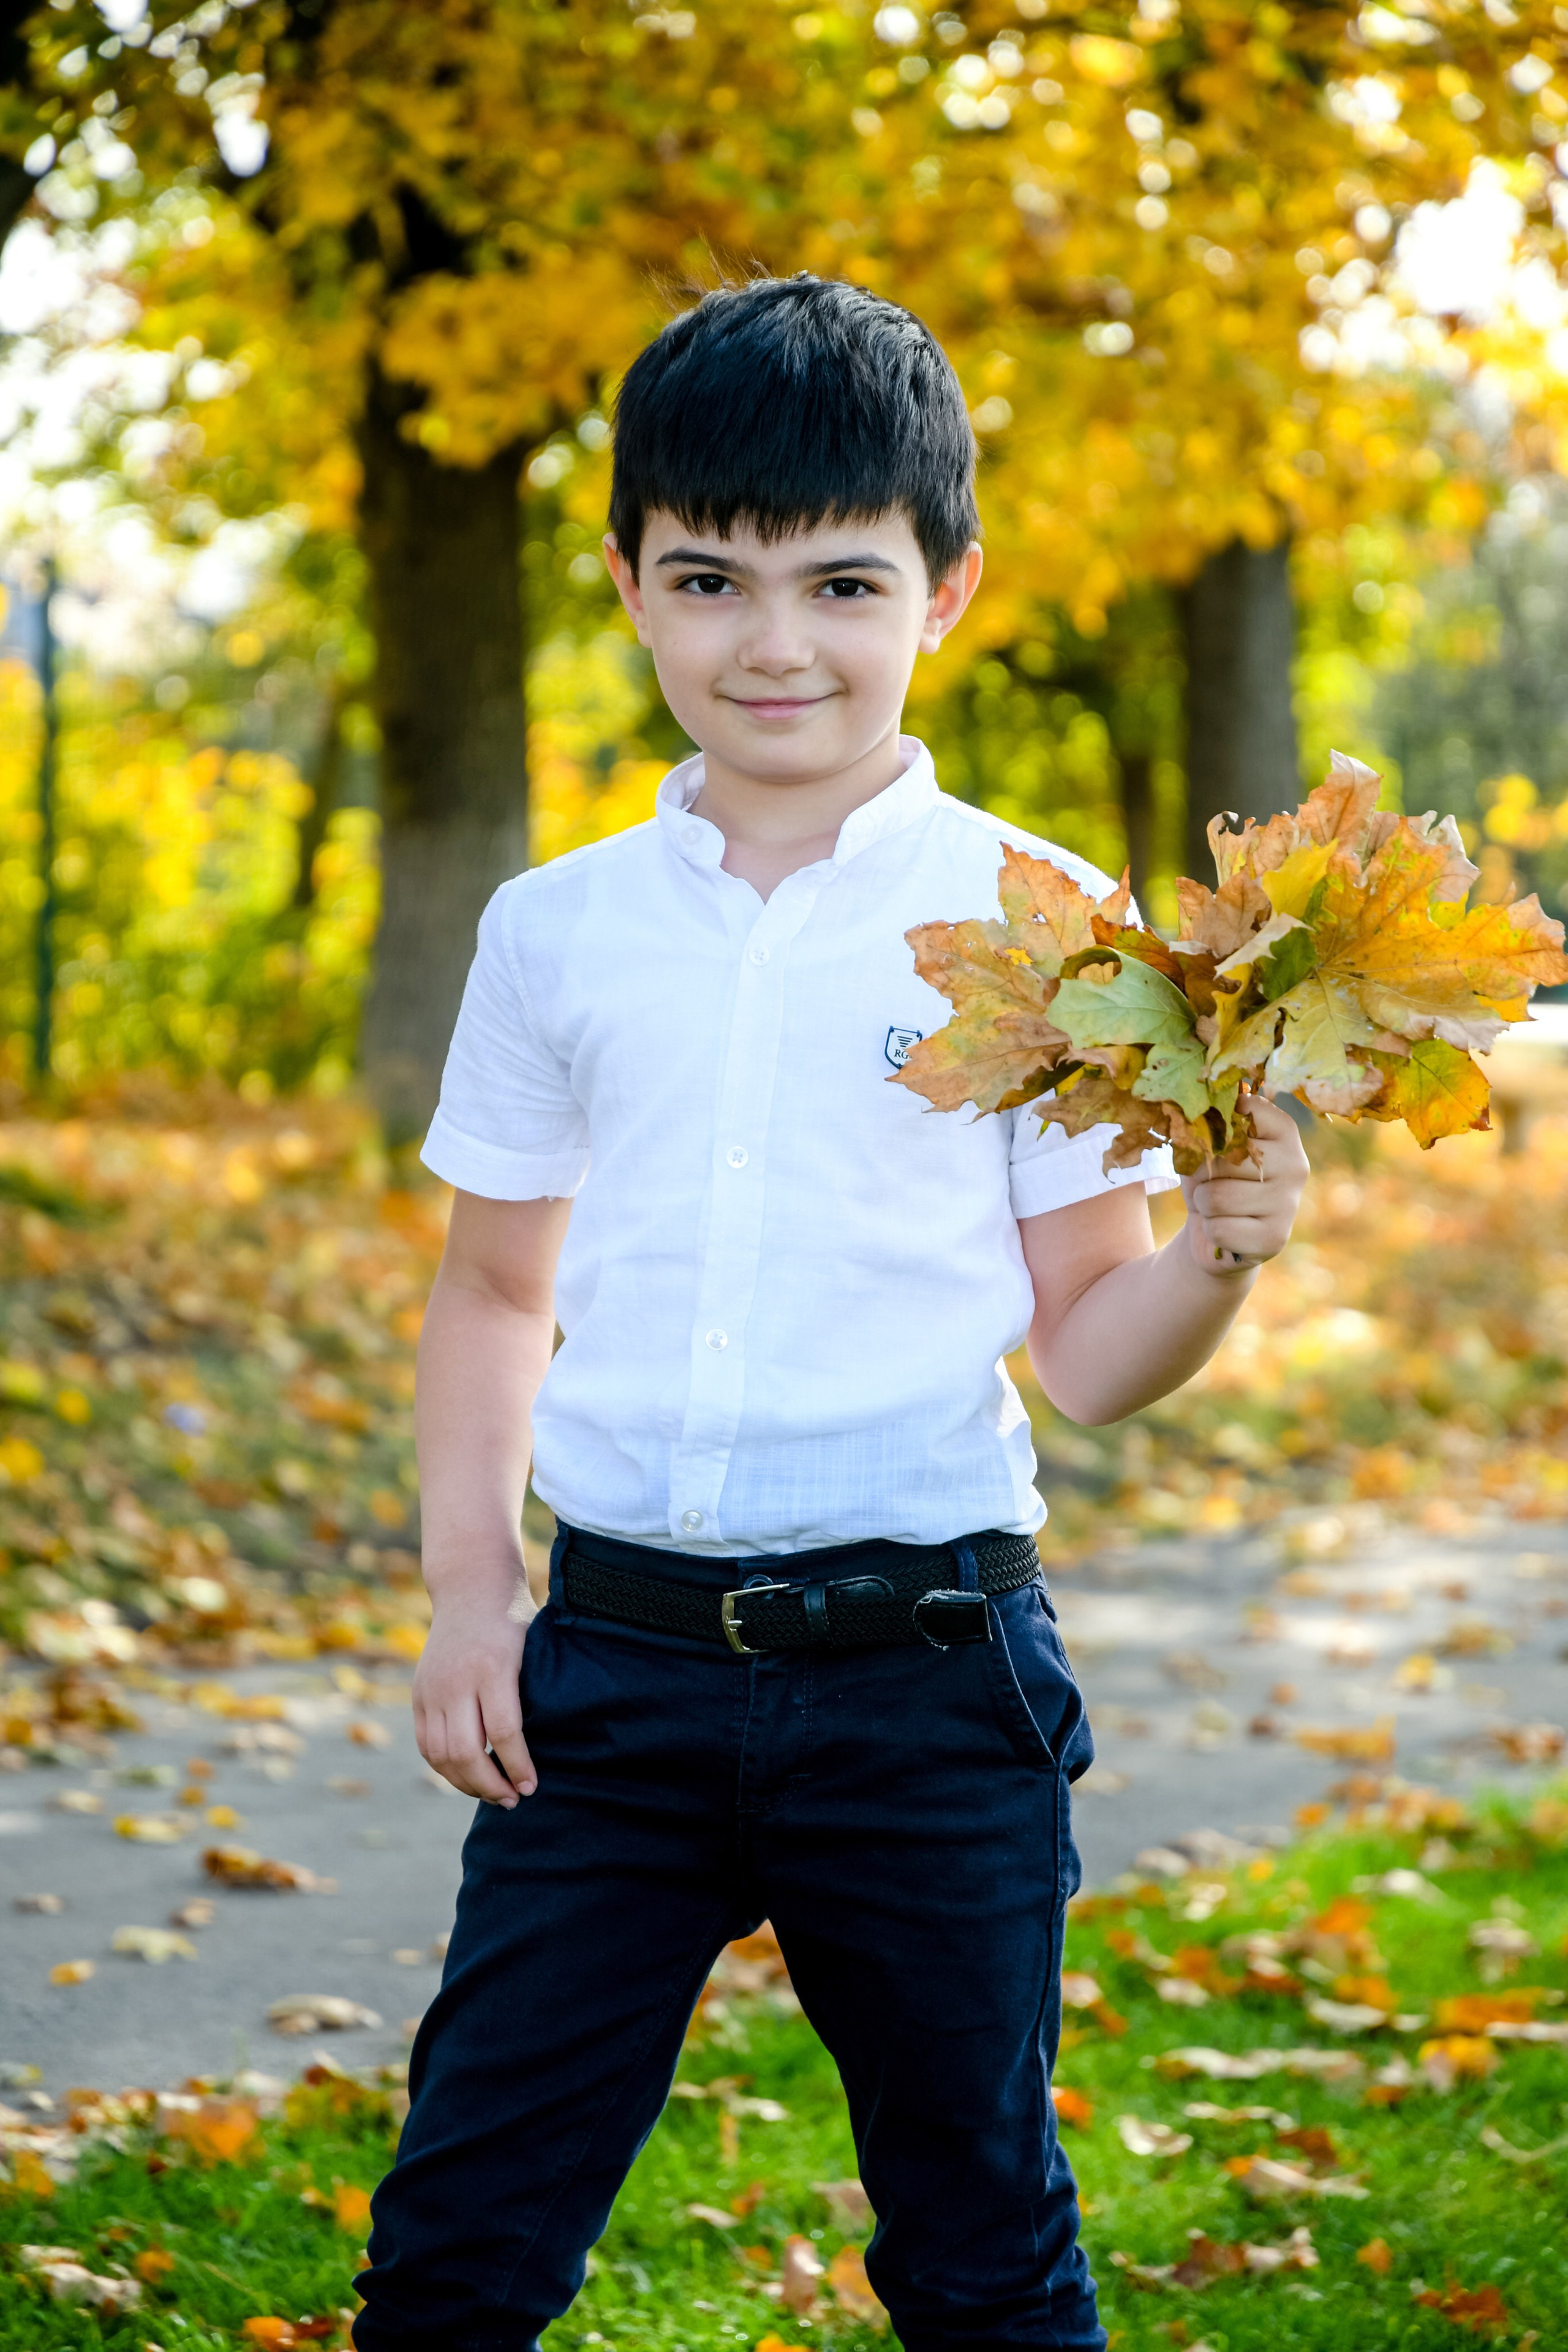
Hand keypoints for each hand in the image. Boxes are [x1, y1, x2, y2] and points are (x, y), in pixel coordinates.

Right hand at [413, 1584, 535, 1805]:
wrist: (470, 1586)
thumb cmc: (514, 1621)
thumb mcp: (533, 1649)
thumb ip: (534, 1693)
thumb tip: (555, 1745)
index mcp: (493, 1666)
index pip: (504, 1731)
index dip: (518, 1766)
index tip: (532, 1787)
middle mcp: (457, 1679)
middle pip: (467, 1750)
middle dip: (491, 1785)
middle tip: (513, 1800)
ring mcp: (433, 1688)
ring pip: (441, 1754)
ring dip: (466, 1783)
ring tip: (492, 1794)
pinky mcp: (418, 1694)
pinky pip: (426, 1744)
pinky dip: (444, 1768)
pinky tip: (467, 1777)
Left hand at [1181, 1092, 1308, 1277]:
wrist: (1213, 1232)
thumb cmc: (1211, 1180)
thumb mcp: (1205, 1148)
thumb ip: (1207, 1129)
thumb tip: (1192, 1124)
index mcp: (1283, 1131)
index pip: (1245, 1111)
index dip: (1212, 1129)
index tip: (1214, 1144)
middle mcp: (1295, 1163)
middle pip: (1225, 1159)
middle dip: (1200, 1175)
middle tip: (1208, 1184)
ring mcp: (1289, 1203)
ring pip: (1217, 1197)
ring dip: (1203, 1204)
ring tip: (1214, 1207)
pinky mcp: (1275, 1237)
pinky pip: (1219, 1229)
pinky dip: (1210, 1230)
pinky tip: (1225, 1229)